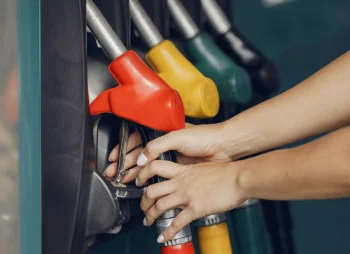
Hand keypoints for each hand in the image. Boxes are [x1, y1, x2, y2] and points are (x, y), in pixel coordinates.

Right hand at [105, 123, 230, 182]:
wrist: (223, 147)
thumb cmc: (204, 137)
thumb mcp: (177, 137)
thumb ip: (157, 147)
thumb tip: (142, 159)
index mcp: (162, 132)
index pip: (138, 139)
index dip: (125, 149)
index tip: (115, 158)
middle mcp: (165, 144)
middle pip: (140, 154)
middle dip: (125, 163)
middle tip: (114, 172)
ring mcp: (171, 157)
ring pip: (147, 165)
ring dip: (134, 172)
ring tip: (124, 180)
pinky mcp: (178, 169)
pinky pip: (158, 174)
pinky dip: (148, 179)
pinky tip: (141, 183)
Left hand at [136, 160, 245, 242]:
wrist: (238, 178)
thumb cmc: (225, 172)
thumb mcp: (202, 167)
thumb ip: (190, 173)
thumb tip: (186, 178)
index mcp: (182, 170)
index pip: (155, 167)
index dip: (142, 174)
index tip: (138, 180)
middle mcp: (180, 182)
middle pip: (151, 190)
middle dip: (143, 201)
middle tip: (143, 207)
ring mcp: (186, 195)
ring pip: (159, 206)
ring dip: (150, 216)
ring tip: (148, 222)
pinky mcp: (195, 208)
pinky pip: (177, 222)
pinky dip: (167, 232)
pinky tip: (163, 237)